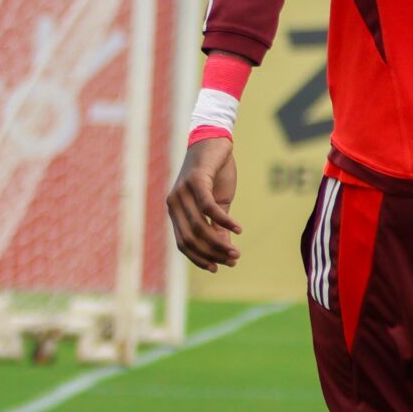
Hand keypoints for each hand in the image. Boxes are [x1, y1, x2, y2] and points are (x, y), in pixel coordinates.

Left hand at [167, 138, 241, 271]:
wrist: (215, 143)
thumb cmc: (216, 173)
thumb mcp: (218, 203)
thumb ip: (217, 225)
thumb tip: (225, 248)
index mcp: (175, 211)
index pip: (183, 242)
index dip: (199, 258)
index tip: (218, 268)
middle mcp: (174, 203)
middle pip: (191, 238)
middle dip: (212, 253)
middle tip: (233, 260)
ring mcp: (182, 192)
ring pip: (200, 226)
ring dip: (219, 242)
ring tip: (236, 251)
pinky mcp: (195, 181)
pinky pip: (209, 208)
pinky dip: (224, 221)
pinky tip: (239, 229)